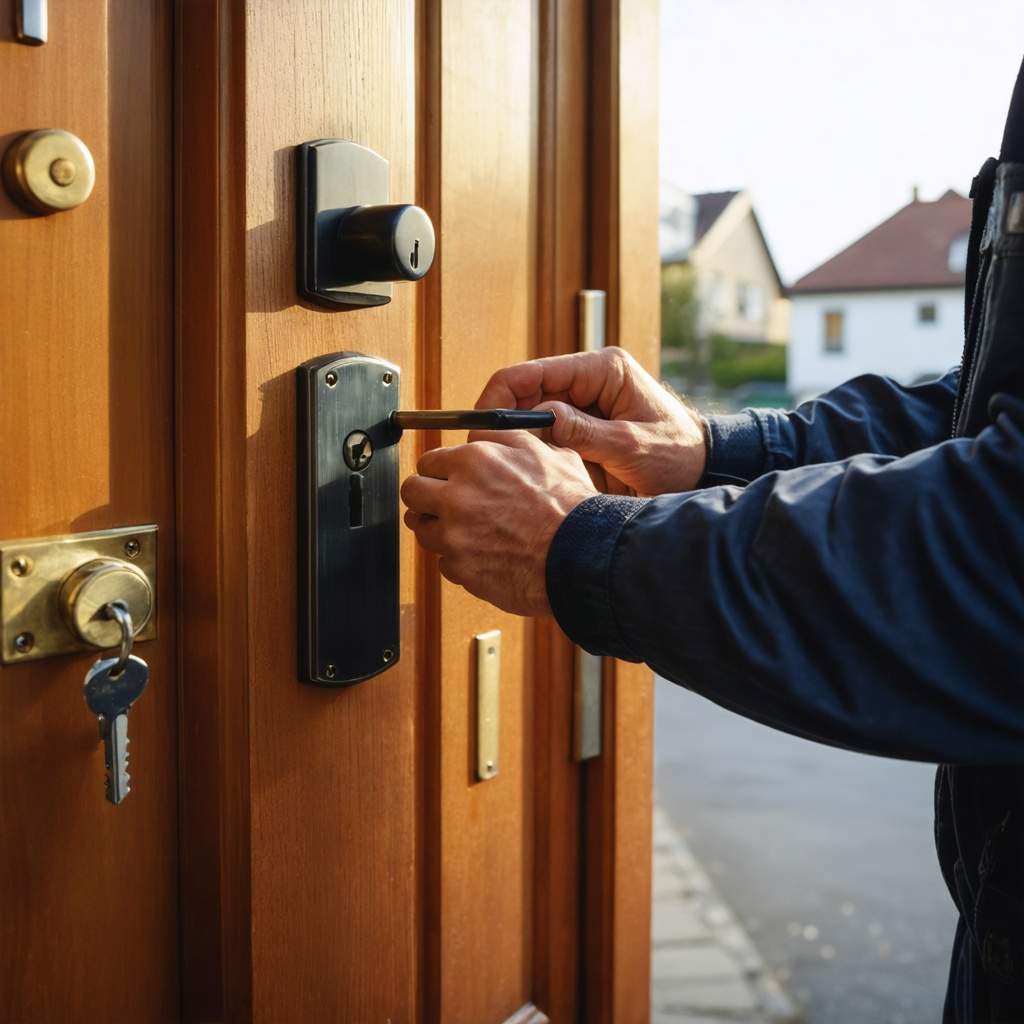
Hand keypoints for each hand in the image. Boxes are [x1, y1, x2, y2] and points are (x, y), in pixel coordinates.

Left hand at [400, 430, 596, 615]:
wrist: (583, 555)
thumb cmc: (572, 507)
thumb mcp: (549, 454)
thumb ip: (511, 442)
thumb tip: (492, 436)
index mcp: (475, 461)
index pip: (429, 460)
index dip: (440, 470)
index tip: (448, 477)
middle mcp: (457, 496)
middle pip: (412, 492)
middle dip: (425, 496)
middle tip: (442, 503)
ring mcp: (455, 536)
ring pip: (422, 529)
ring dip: (439, 529)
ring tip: (466, 531)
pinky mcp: (460, 569)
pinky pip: (444, 563)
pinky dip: (460, 560)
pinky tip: (484, 555)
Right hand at [476, 347, 706, 495]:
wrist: (703, 470)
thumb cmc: (679, 454)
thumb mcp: (633, 447)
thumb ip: (587, 433)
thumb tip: (543, 419)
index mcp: (603, 369)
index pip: (534, 371)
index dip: (500, 397)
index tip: (481, 426)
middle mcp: (588, 379)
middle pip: (525, 392)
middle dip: (502, 421)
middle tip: (484, 455)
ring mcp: (584, 401)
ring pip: (530, 415)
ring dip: (515, 439)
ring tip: (502, 466)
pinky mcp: (582, 425)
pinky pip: (545, 434)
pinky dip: (531, 450)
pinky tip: (524, 470)